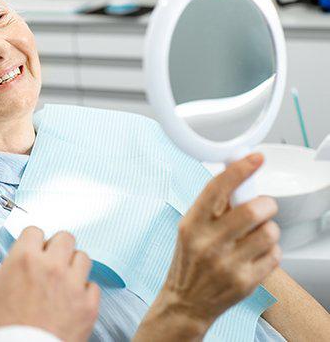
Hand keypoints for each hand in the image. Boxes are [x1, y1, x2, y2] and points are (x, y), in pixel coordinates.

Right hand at [0, 227, 99, 341]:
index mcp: (24, 258)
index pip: (35, 230)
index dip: (32, 242)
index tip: (30, 253)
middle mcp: (51, 266)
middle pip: (65, 238)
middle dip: (57, 248)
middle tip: (49, 263)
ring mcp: (73, 284)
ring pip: (83, 258)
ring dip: (73, 266)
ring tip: (63, 280)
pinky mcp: (88, 305)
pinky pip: (93, 286)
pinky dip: (84, 291)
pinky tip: (72, 300)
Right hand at [143, 154, 280, 337]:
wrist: (185, 302)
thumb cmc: (189, 260)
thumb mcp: (189, 228)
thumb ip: (212, 206)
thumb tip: (235, 174)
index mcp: (192, 224)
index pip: (217, 188)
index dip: (239, 169)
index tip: (255, 158)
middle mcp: (208, 242)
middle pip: (253, 210)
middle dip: (266, 204)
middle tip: (264, 206)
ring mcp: (227, 264)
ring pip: (269, 232)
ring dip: (270, 228)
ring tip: (258, 234)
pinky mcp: (245, 282)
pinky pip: (274, 255)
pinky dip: (271, 250)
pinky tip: (256, 253)